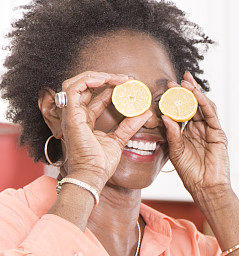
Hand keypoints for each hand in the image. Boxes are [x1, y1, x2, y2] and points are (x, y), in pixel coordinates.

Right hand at [59, 71, 152, 188]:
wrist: (92, 175)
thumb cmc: (101, 163)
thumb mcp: (119, 140)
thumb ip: (129, 126)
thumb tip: (146, 114)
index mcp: (84, 120)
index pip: (94, 97)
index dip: (110, 88)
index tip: (128, 85)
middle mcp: (75, 115)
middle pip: (84, 86)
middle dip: (104, 79)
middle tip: (125, 79)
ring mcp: (71, 114)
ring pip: (76, 83)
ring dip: (97, 76)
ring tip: (116, 78)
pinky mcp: (70, 115)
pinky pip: (74, 89)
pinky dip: (89, 80)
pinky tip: (105, 81)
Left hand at [164, 72, 230, 197]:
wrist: (205, 186)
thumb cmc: (190, 172)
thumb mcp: (176, 151)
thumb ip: (172, 134)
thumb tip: (164, 116)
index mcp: (187, 132)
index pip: (181, 111)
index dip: (174, 99)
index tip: (164, 87)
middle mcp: (199, 128)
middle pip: (192, 105)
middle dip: (185, 91)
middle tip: (174, 80)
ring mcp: (210, 130)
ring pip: (203, 107)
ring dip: (195, 94)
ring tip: (185, 83)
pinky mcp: (218, 133)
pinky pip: (211, 115)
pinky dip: (204, 104)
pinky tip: (196, 95)